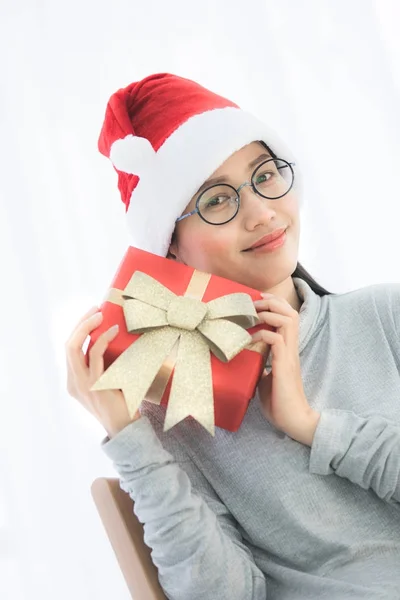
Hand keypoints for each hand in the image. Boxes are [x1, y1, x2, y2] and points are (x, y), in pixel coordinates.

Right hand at [65, 306, 140, 437]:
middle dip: (80, 323)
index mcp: (74, 381)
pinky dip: (102, 340)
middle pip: (68, 345)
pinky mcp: (95, 386)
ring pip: (74, 348)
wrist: (126, 429)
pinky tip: (112, 331)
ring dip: (87, 327)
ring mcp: (82, 385)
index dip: (78, 329)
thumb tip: (116, 339)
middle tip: (95, 308)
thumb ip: (104, 366)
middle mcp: (73, 382)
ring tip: (100, 314)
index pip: (69, 349)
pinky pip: (94, 356)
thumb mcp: (108, 382)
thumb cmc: (121, 404)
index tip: (91, 314)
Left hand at [252, 293, 319, 445]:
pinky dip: (261, 335)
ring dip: (269, 314)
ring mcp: (289, 356)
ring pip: (288, 321)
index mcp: (288, 350)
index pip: (288, 318)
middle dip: (272, 303)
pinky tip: (248, 340)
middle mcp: (291, 349)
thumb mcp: (265, 378)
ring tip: (252, 316)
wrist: (293, 420)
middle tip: (253, 304)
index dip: (275, 305)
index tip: (258, 301)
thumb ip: (260, 365)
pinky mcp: (284, 366)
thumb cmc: (279, 402)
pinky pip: (276, 340)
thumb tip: (246, 358)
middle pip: (291, 313)